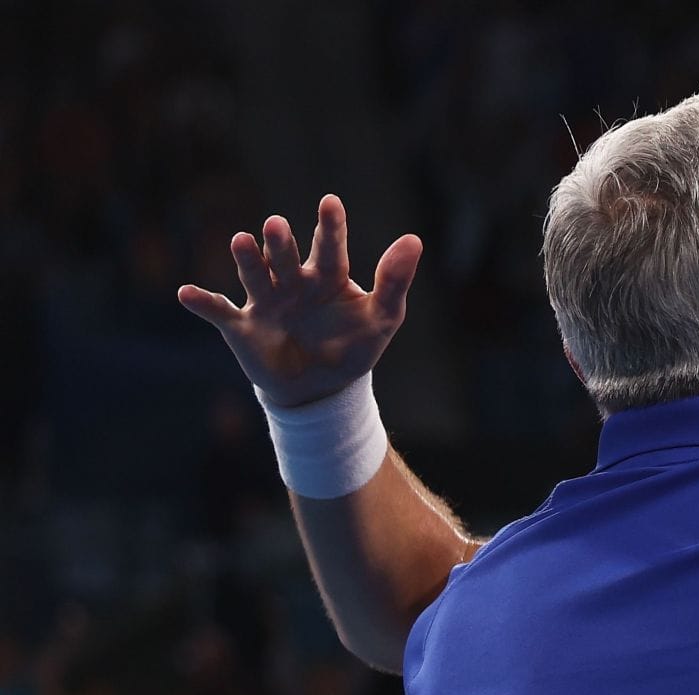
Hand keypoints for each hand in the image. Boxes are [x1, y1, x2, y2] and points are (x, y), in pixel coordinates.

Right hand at [178, 194, 421, 407]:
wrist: (321, 389)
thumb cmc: (353, 346)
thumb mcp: (382, 318)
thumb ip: (394, 281)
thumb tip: (414, 240)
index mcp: (327, 277)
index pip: (330, 248)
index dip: (330, 227)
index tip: (330, 202)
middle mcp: (293, 282)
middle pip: (286, 258)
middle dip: (281, 243)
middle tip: (276, 225)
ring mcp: (266, 302)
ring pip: (255, 275)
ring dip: (247, 259)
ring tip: (241, 242)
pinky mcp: (242, 327)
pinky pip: (220, 312)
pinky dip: (204, 303)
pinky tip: (187, 293)